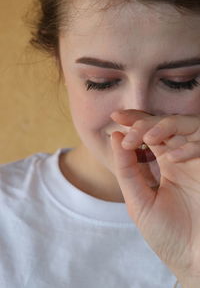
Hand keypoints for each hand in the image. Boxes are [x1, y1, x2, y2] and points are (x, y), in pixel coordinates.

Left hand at [110, 109, 199, 284]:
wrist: (192, 259)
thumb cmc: (166, 233)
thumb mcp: (138, 200)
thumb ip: (127, 170)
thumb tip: (116, 137)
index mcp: (160, 164)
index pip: (147, 134)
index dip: (134, 122)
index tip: (116, 117)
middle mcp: (178, 158)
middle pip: (164, 125)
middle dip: (145, 122)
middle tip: (129, 129)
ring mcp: (195, 161)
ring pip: (186, 126)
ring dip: (166, 126)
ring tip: (149, 138)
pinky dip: (190, 147)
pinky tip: (173, 158)